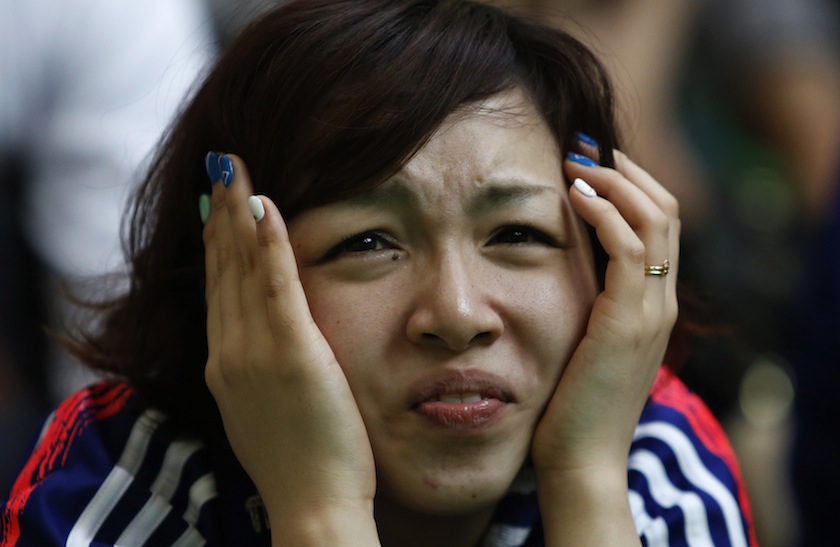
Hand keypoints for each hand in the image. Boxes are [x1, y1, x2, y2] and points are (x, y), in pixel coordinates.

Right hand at [202, 154, 378, 544]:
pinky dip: (268, 243)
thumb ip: (257, 370)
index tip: (217, 203)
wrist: (310, 505)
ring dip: (237, 212)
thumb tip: (262, 343)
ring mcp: (254, 352)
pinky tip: (264, 205)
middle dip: (220, 213)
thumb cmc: (298, 463)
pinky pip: (275, 286)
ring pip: (242, 268)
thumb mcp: (262, 411)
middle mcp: (230, 352)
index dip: (217, 242)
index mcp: (226, 365)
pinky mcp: (290, 354)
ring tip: (234, 169)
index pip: (219, 289)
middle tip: (219, 166)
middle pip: (223, 269)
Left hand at [532, 148, 679, 543]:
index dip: (633, 188)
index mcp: (652, 306)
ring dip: (616, 182)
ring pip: (655, 220)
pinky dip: (606, 213)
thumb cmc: (570, 405)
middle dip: (628, 171)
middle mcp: (661, 303)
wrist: (580, 460)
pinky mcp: (626, 322)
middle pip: (666, 212)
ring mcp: (650, 312)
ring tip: (577, 163)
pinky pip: (628, 249)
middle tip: (585, 149)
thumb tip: (559, 270)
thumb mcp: (585, 345)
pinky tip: (574, 196)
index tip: (593, 164)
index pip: (659, 228)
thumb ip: (586, 307)